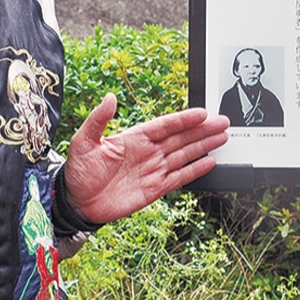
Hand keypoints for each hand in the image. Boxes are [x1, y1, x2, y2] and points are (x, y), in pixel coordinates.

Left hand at [62, 95, 228, 224]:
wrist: (76, 202)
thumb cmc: (78, 170)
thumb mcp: (83, 141)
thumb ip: (98, 119)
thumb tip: (110, 97)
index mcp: (134, 138)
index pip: (165, 125)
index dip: (184, 119)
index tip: (203, 113)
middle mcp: (148, 152)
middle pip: (181, 138)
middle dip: (203, 130)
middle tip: (223, 122)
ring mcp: (153, 170)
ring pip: (185, 155)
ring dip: (204, 146)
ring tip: (223, 137)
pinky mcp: (155, 189)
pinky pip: (180, 177)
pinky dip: (195, 170)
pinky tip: (210, 162)